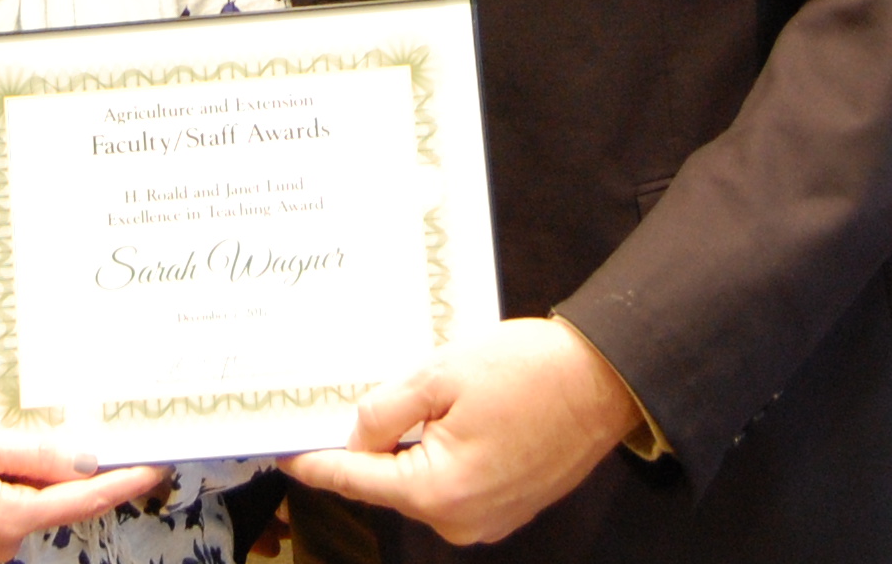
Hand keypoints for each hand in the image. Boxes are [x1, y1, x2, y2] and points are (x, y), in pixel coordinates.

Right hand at [0, 417, 166, 559]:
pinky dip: (21, 474)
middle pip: (63, 499)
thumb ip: (34, 454)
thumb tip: (86, 461)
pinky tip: (6, 448)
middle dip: (84, 467)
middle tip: (113, 434)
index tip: (158, 464)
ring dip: (44, 467)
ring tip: (33, 431)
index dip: (123, 481)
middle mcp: (4, 539)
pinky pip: (16, 499)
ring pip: (38, 497)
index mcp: (7, 519)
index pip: (82, 500)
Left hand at [282, 318, 636, 546]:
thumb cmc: (530, 371)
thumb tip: (355, 435)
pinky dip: (436, 456)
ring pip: (419, 484)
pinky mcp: (505, 509)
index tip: (286, 454)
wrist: (605, 380)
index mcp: (439, 490)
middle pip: (387, 484)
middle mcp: (460, 519)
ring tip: (402, 402)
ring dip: (405, 449)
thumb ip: (387, 409)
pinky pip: (451, 485)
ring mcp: (486, 519)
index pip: (357, 479)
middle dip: (366, 447)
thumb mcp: (442, 375)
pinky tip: (440, 418)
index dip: (317, 463)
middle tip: (340, 406)